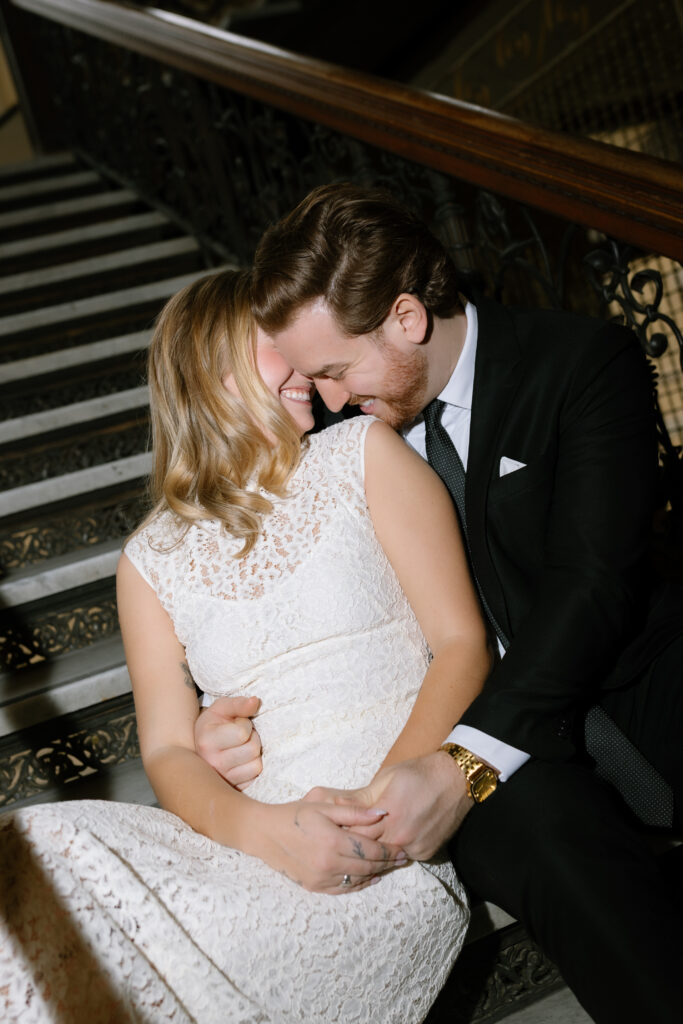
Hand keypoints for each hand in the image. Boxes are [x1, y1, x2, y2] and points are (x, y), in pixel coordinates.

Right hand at [194, 695, 262, 789]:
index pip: (243, 733)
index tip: (236, 723)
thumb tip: (256, 702)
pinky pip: (256, 777)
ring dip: (254, 753)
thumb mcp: (222, 708)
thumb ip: (238, 703)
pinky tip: (242, 760)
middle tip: (240, 736)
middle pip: (252, 749)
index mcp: (207, 742)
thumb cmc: (214, 724)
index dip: (245, 724)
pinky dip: (252, 766)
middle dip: (252, 738)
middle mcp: (212, 764)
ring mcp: (223, 779)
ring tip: (241, 747)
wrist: (202, 746)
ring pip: (257, 765)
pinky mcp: (234, 788)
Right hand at [252, 800, 406, 893]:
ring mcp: (321, 878)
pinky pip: (344, 889)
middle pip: (368, 867)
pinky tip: (370, 877)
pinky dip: (360, 884)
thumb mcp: (324, 806)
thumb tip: (383, 814)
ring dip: (377, 874)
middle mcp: (329, 863)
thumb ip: (354, 812)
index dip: (390, 851)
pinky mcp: (315, 887)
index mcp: (333, 841)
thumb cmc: (295, 814)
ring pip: (358, 880)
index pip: (371, 850)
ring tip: (391, 867)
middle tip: (403, 859)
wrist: (265, 834)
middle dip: (388, 863)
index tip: (404, 849)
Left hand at [307, 752, 470, 860]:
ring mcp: (415, 847)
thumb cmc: (418, 774)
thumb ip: (361, 798)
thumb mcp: (386, 779)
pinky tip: (387, 847)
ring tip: (360, 850)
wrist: (456, 780)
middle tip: (339, 849)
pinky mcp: (426, 853)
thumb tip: (334, 804)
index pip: (356, 835)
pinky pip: (404, 857)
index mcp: (387, 815)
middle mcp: (401, 835)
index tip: (329, 837)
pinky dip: (394, 853)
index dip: (342, 836)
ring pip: (386, 858)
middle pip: (369, 850)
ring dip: (374, 854)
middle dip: (355, 849)